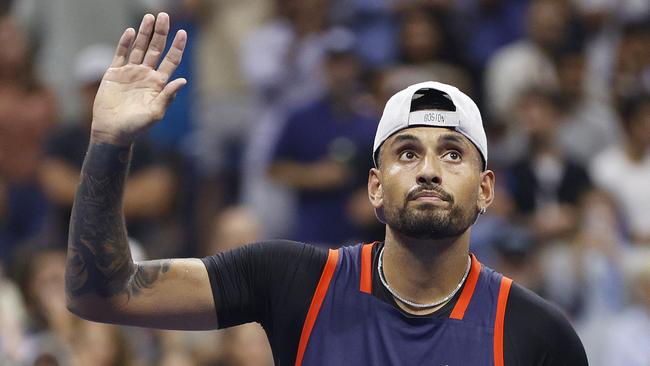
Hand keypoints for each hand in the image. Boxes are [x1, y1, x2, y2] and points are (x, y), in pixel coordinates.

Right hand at [91, 13, 186, 145]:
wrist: (112, 131)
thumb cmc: (136, 126)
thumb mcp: (155, 113)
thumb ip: (168, 97)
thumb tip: (183, 81)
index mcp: (159, 84)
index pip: (171, 60)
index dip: (177, 47)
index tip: (183, 33)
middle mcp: (147, 75)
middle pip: (156, 49)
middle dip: (161, 33)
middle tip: (165, 15)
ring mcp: (131, 72)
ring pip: (140, 48)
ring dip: (145, 33)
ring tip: (150, 17)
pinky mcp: (115, 73)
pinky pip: (121, 54)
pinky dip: (126, 43)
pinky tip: (131, 32)